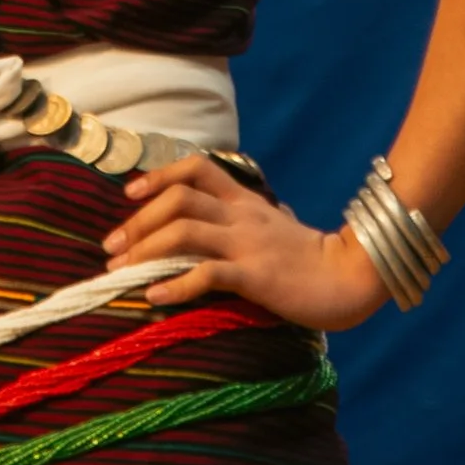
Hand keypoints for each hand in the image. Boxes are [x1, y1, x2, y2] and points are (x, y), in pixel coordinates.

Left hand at [102, 155, 391, 331]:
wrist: (353, 277)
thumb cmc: (313, 257)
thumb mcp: (278, 226)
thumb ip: (254, 217)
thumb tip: (242, 215)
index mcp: (245, 201)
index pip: (196, 167)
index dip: (159, 175)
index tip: (130, 195)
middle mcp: (242, 216)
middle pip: (179, 198)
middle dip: (138, 220)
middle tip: (112, 248)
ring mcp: (248, 244)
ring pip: (185, 230)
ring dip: (145, 250)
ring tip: (121, 271)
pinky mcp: (256, 276)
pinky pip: (208, 275)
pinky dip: (175, 285)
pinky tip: (155, 297)